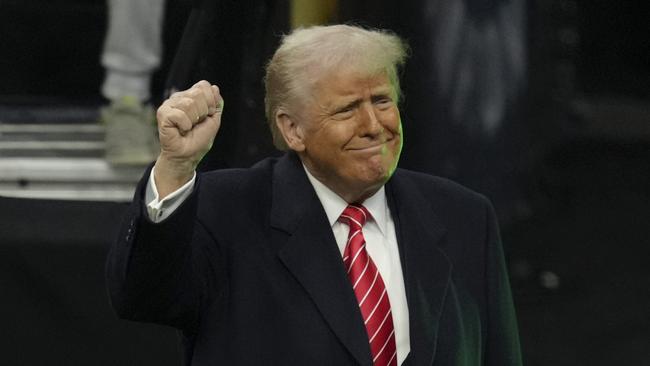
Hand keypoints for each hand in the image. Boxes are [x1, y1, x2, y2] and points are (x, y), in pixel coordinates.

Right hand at [154, 80, 223, 196]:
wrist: (188, 156)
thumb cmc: (198, 139)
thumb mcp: (214, 119)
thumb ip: (216, 103)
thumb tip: (215, 88)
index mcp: (190, 96)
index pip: (203, 85)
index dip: (211, 101)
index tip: (207, 115)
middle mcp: (178, 97)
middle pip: (198, 93)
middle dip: (203, 112)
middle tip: (196, 124)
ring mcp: (169, 104)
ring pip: (189, 103)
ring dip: (193, 120)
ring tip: (187, 128)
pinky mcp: (163, 114)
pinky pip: (180, 115)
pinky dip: (185, 125)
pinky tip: (180, 130)